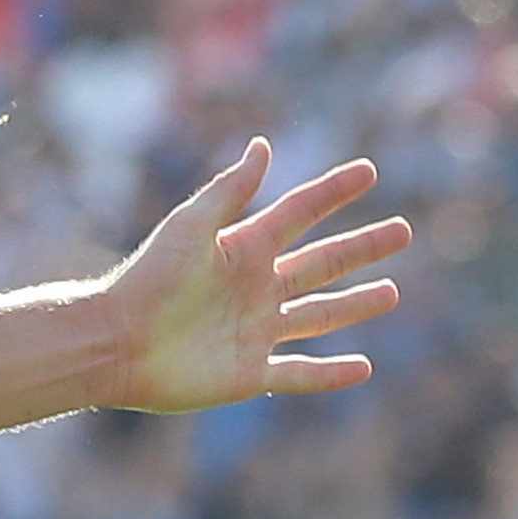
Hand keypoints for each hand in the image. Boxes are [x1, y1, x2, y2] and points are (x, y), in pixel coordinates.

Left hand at [108, 138, 410, 409]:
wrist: (116, 343)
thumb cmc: (148, 281)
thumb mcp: (191, 226)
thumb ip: (230, 190)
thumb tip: (262, 144)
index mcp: (244, 249)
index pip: (300, 214)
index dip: (333, 193)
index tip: (368, 173)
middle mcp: (255, 289)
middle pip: (322, 264)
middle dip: (361, 249)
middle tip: (401, 232)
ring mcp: (255, 332)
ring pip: (317, 316)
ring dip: (354, 306)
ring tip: (390, 293)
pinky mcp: (248, 374)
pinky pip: (299, 373)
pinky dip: (331, 373)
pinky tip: (364, 368)